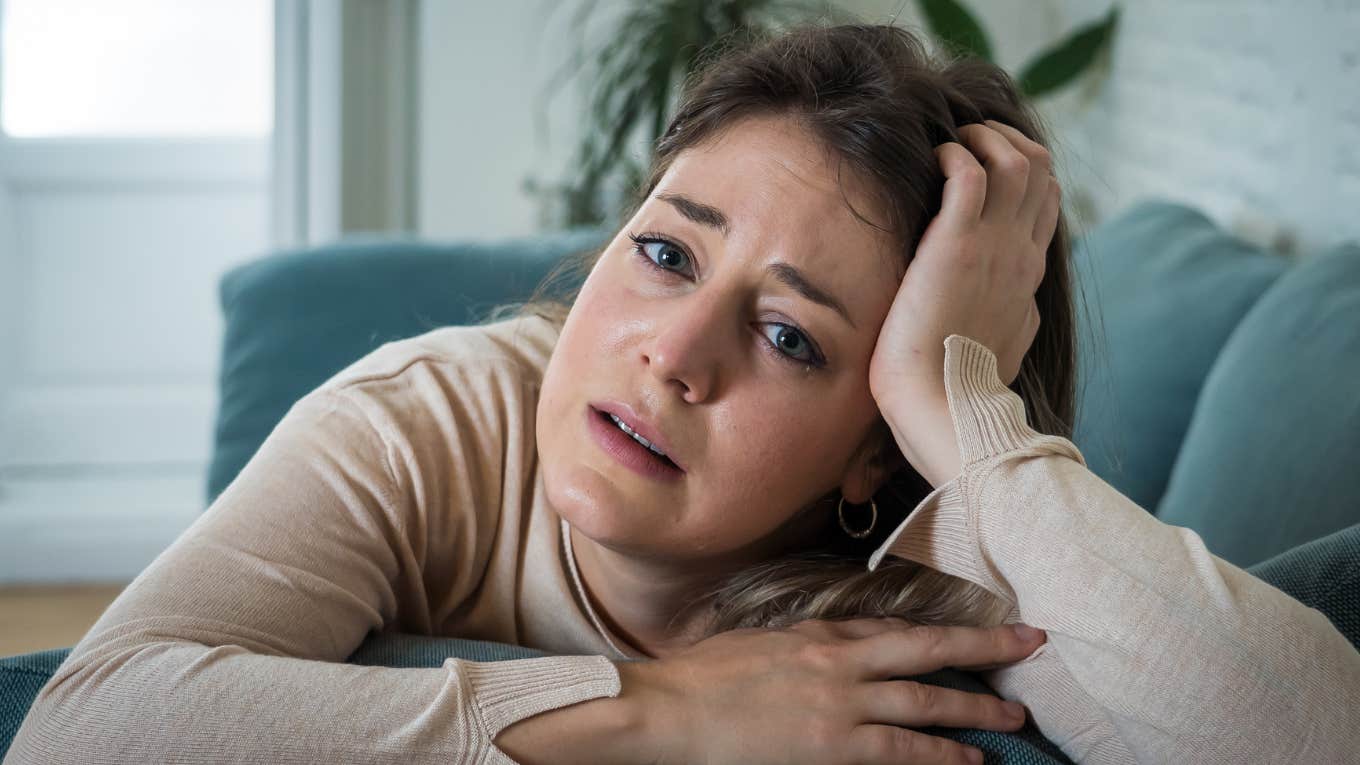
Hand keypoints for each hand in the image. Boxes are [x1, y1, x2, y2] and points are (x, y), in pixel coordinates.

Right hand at [619, 617, 1045, 764]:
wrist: (672, 710)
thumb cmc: (705, 679)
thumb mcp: (763, 644)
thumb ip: (808, 646)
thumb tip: (839, 651)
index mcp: (821, 635)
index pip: (896, 627)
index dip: (943, 627)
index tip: (978, 625)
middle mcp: (840, 665)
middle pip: (928, 651)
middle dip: (985, 648)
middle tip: (1032, 647)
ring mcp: (840, 708)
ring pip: (925, 704)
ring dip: (975, 711)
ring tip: (1011, 719)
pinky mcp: (833, 750)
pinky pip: (900, 754)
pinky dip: (939, 757)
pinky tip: (966, 761)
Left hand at [868, 120, 1060, 409]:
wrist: (943, 406)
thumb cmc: (959, 387)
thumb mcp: (1005, 345)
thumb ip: (1015, 315)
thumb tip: (1021, 306)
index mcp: (1029, 276)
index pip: (1047, 202)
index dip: (1023, 172)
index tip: (987, 167)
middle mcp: (1020, 253)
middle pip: (1040, 171)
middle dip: (1007, 140)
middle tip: (970, 141)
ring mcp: (994, 246)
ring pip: (1016, 160)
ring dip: (984, 138)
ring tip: (954, 141)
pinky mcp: (958, 244)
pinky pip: (971, 173)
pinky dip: (956, 155)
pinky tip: (935, 160)